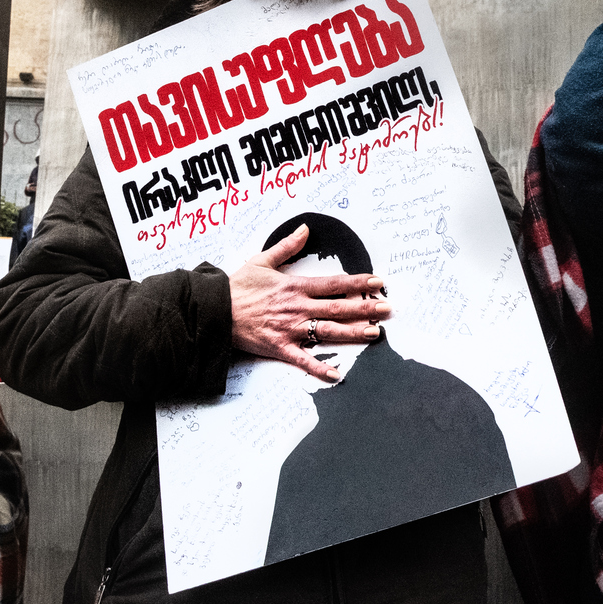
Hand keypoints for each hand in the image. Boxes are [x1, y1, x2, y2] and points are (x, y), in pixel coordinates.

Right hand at [229, 224, 389, 381]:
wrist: (214, 311)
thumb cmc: (237, 287)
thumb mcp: (262, 261)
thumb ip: (287, 246)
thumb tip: (304, 229)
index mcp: (295, 286)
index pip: (334, 284)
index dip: (358, 282)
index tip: (378, 282)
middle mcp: (297, 308)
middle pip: (338, 308)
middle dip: (365, 308)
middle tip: (387, 309)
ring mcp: (290, 329)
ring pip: (327, 332)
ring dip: (353, 333)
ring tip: (374, 333)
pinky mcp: (280, 347)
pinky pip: (303, 360)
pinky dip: (320, 368)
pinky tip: (337, 374)